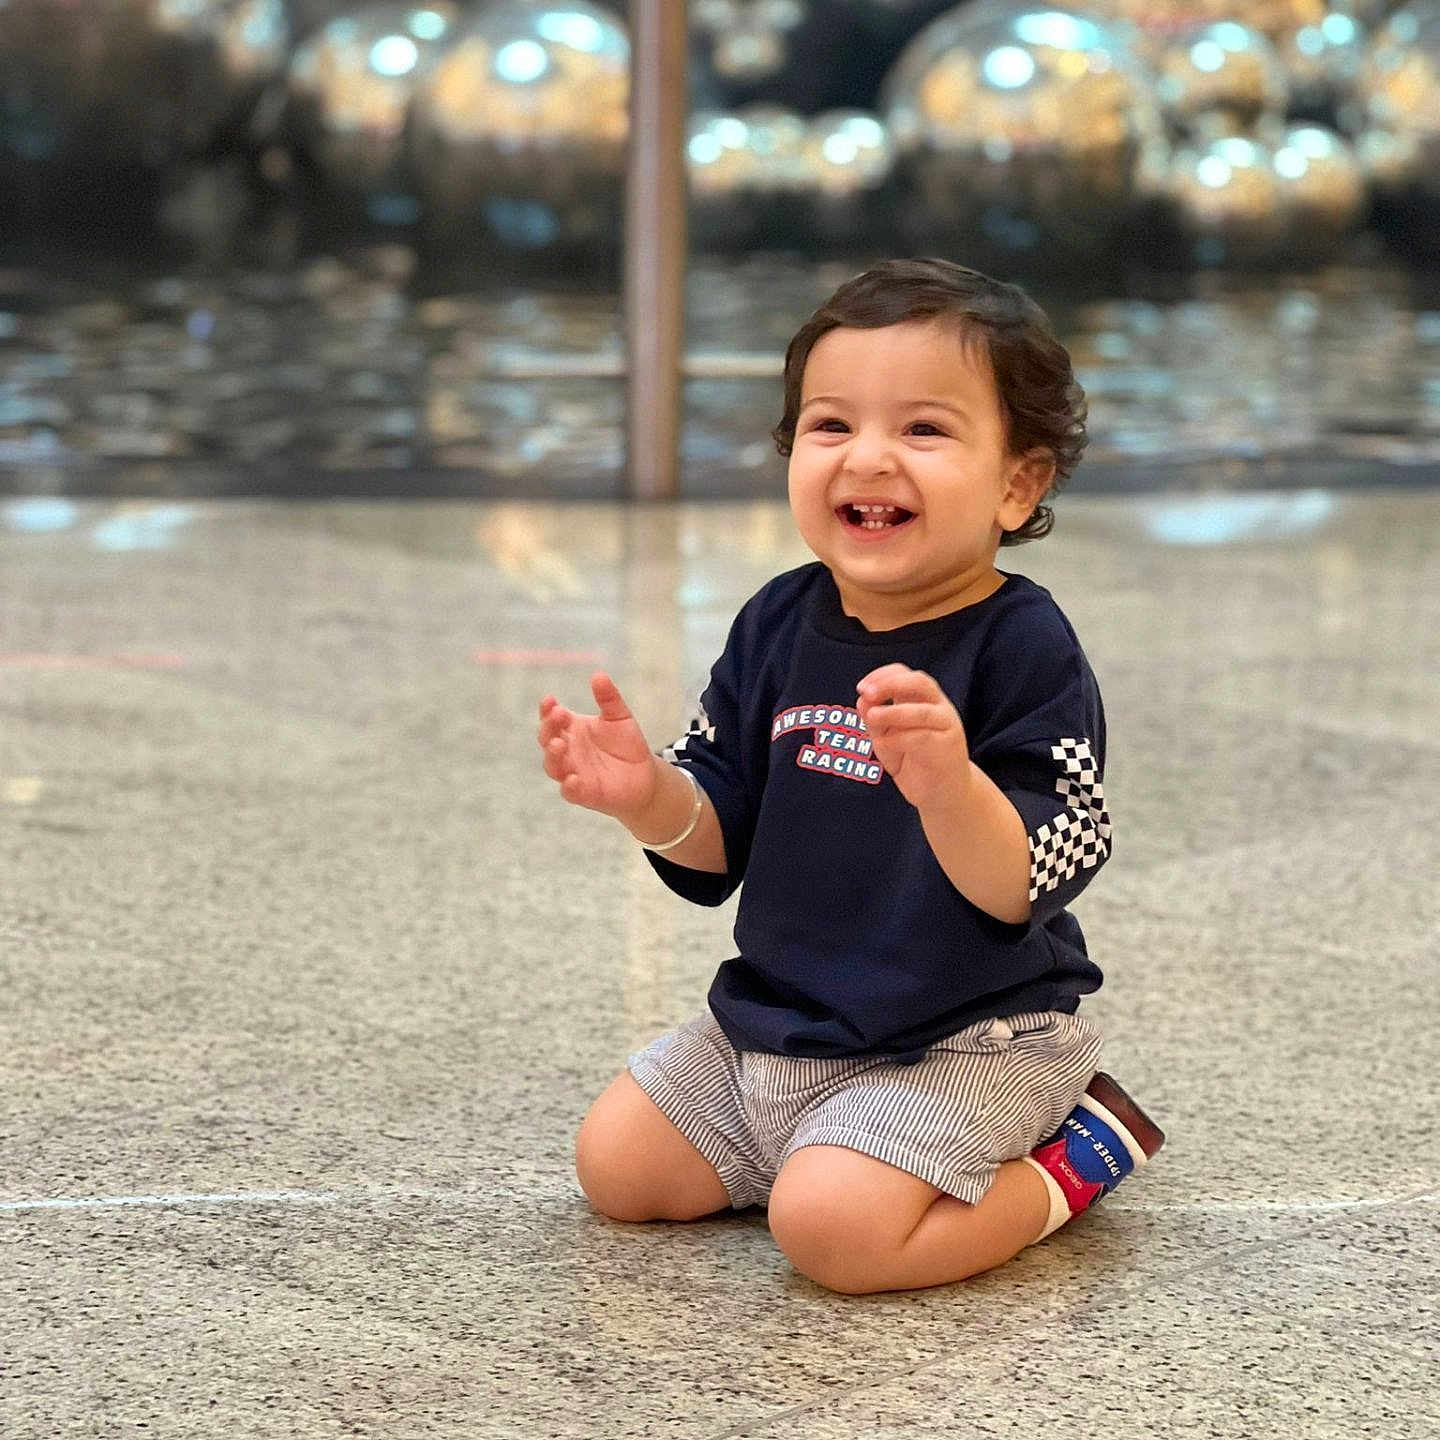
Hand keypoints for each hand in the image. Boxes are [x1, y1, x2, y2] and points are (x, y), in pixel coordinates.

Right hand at [537, 673, 659, 819]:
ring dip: (553, 755)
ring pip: (553, 766)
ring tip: (559, 744)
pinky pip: (570, 792)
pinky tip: (572, 779)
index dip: (547, 710)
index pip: (551, 718)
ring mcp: (573, 772)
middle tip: (558, 716)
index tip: (550, 700)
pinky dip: (569, 786)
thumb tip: (598, 675)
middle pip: (547, 740)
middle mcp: (567, 751)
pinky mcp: (584, 793)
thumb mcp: (620, 717)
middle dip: (549, 728)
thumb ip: (609, 698)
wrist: (645, 775)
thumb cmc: (626, 744)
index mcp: (571, 730)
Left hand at [855, 664, 972, 811]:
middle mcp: (938, 707)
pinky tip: (883, 744)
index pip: (904, 674)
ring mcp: (946, 726)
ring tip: (871, 717)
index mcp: (921, 699)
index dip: (882, 676)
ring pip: (921, 711)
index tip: (861, 688)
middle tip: (867, 693)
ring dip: (893, 712)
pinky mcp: (948, 747)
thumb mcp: (884, 737)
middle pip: (920, 682)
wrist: (939, 792)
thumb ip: (874, 720)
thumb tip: (862, 699)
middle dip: (891, 684)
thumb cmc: (910, 760)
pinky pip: (922, 738)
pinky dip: (898, 739)